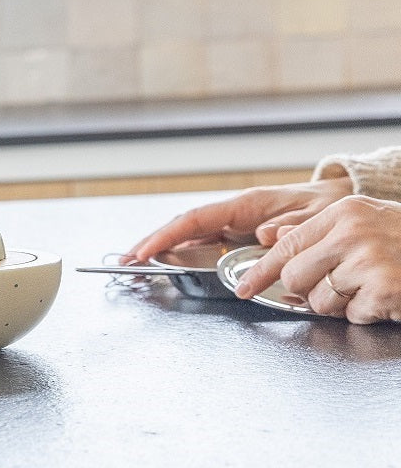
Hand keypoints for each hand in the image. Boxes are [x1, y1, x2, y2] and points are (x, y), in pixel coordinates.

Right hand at [126, 176, 353, 262]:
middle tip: (127, 262)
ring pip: (190, 237)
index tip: (146, 251)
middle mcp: (234, 214)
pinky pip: (204, 245)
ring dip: (162, 250)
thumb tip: (264, 234)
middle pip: (184, 228)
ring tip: (137, 264)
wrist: (340, 203)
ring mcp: (233, 226)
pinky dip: (182, 254)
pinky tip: (167, 264)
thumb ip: (293, 227)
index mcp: (247, 205)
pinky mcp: (237, 237)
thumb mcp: (316, 216)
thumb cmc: (327, 207)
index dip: (168, 235)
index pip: (197, 219)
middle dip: (152, 243)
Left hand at [231, 194, 400, 322]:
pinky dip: (366, 313)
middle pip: (294, 277)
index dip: (260, 272)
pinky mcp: (384, 289)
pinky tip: (385, 297)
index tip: (245, 288)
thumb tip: (273, 238)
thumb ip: (318, 233)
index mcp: (344, 212)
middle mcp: (353, 232)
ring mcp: (370, 261)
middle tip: (339, 285)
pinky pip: (351, 315)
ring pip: (319, 300)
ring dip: (340, 304)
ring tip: (368, 287)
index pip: (285, 246)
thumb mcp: (364, 224)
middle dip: (308, 290)